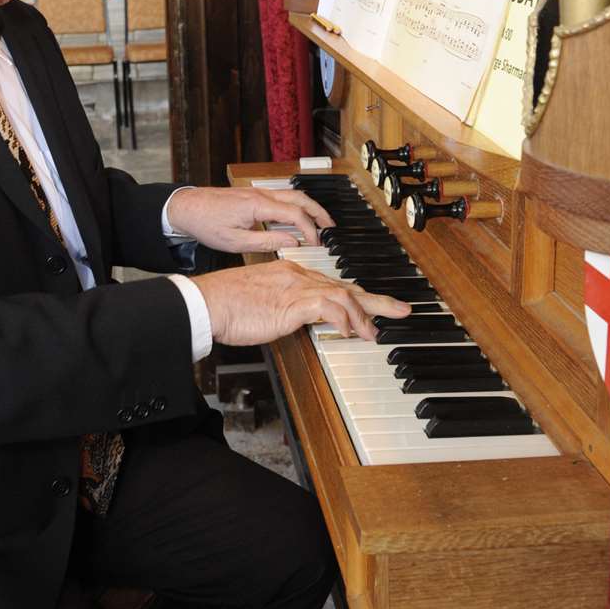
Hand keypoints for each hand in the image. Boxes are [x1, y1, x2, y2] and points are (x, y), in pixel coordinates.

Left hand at [165, 185, 332, 253]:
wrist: (186, 207)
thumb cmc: (206, 224)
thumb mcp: (235, 242)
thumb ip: (267, 242)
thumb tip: (292, 243)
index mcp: (258, 205)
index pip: (295, 214)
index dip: (310, 230)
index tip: (317, 244)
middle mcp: (261, 194)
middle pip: (301, 198)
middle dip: (319, 212)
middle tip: (331, 229)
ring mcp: (258, 192)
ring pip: (293, 195)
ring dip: (309, 208)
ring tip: (320, 224)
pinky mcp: (253, 195)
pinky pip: (281, 198)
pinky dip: (295, 207)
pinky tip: (298, 219)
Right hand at [193, 260, 411, 345]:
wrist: (207, 302)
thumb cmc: (225, 305)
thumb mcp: (260, 304)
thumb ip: (281, 309)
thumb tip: (294, 321)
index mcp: (290, 275)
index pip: (331, 284)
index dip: (355, 296)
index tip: (371, 307)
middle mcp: (298, 277)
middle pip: (345, 286)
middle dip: (376, 301)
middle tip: (402, 310)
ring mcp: (296, 288)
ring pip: (343, 296)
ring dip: (364, 316)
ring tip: (375, 333)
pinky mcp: (293, 303)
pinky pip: (330, 308)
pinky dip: (344, 320)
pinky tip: (350, 333)